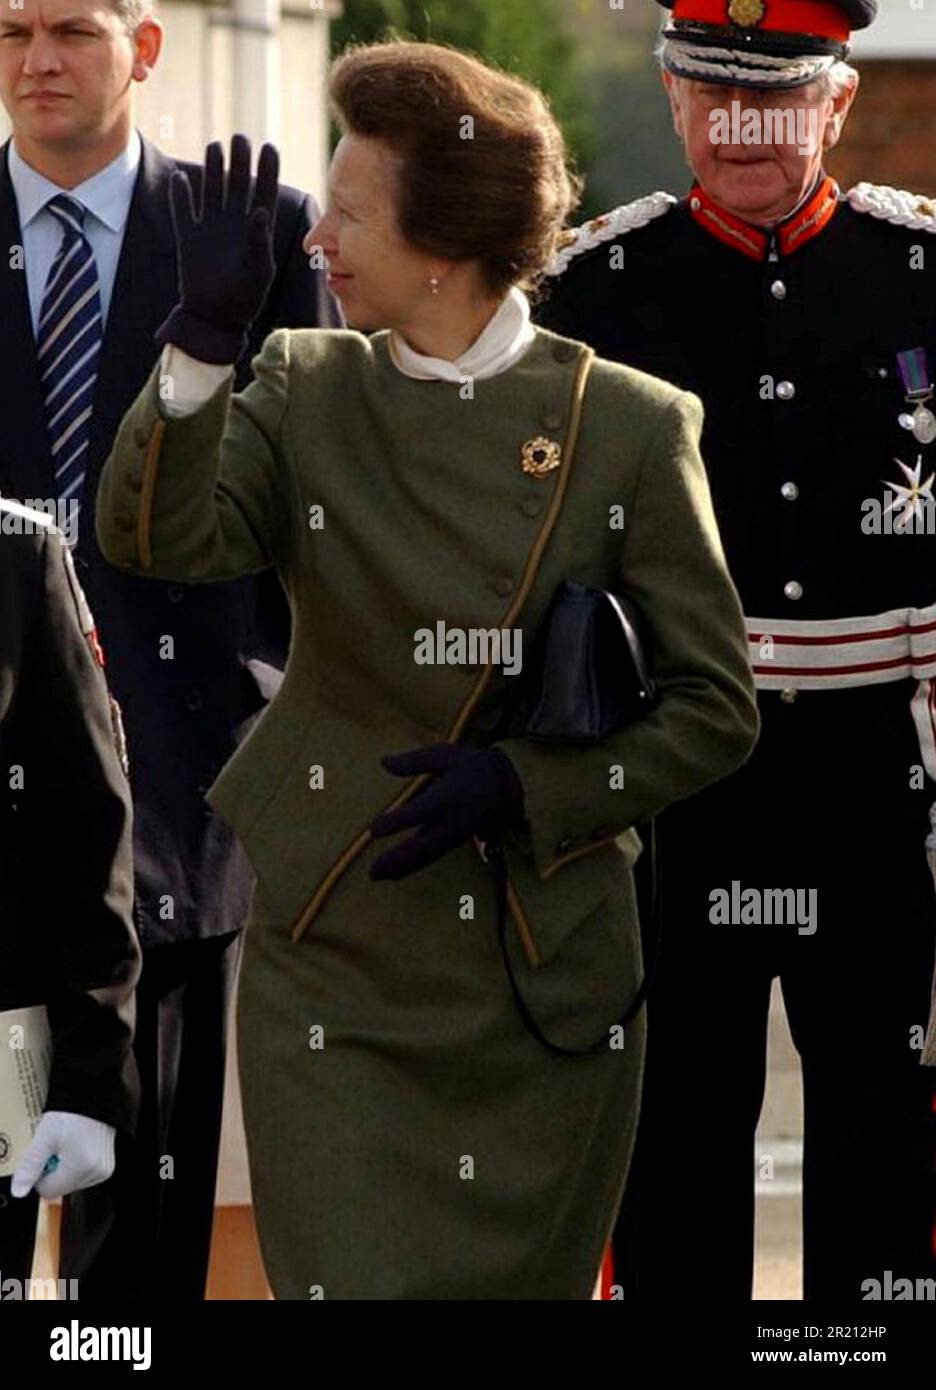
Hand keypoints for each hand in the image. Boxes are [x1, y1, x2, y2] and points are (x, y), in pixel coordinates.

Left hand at [10, 1111, 115, 1200]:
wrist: (93, 1097)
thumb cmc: (72, 1113)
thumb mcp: (44, 1137)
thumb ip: (30, 1166)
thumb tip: (20, 1189)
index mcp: (82, 1168)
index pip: (49, 1190)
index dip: (41, 1174)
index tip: (45, 1154)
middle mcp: (96, 1173)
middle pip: (61, 1187)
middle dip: (54, 1170)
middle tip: (57, 1147)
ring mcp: (104, 1170)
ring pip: (72, 1182)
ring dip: (65, 1168)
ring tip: (68, 1144)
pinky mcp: (107, 1166)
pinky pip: (83, 1175)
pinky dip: (76, 1165)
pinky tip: (77, 1146)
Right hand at [155, 133, 278, 363]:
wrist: (214, 319)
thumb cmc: (244, 300)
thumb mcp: (260, 272)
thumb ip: (260, 242)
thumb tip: (260, 211)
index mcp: (256, 229)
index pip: (264, 192)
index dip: (267, 169)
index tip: (269, 147)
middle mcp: (234, 223)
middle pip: (237, 183)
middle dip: (240, 160)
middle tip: (240, 138)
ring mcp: (210, 228)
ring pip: (211, 189)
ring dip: (213, 168)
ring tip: (215, 146)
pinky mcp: (188, 237)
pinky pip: (182, 210)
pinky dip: (180, 195)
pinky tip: (181, 179)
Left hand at [369, 743, 524, 880]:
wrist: (507, 786)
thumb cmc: (472, 765)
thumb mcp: (445, 754)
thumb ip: (413, 761)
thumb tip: (383, 762)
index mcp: (447, 795)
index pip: (420, 812)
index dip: (397, 822)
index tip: (373, 830)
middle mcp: (450, 820)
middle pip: (422, 845)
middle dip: (397, 859)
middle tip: (372, 872)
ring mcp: (454, 834)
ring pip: (426, 856)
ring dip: (401, 868)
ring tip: (377, 876)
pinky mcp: (455, 841)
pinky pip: (431, 857)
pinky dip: (412, 867)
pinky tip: (394, 874)